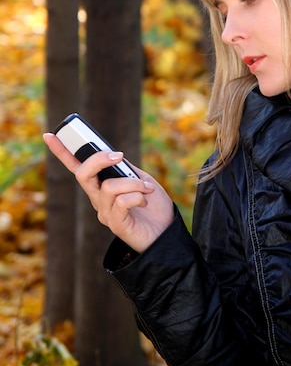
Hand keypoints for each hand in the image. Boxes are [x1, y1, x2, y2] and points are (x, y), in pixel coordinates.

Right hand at [43, 132, 174, 252]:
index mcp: (101, 186)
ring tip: (147, 189)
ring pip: (109, 186)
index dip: (62, 152)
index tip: (49, 135)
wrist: (167, 230)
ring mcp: (105, 213)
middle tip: (119, 156)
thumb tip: (113, 155)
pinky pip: (121, 202)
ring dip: (133, 183)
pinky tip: (145, 202)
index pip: (77, 167)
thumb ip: (124, 169)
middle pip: (83, 174)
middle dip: (99, 159)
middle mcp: (97, 200)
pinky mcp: (115, 225)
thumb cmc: (153, 205)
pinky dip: (138, 196)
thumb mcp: (140, 178)